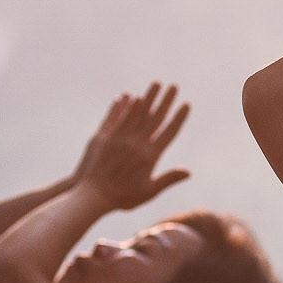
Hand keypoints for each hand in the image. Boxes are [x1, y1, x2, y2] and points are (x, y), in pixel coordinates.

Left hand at [72, 83, 191, 210]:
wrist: (93, 197)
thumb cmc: (123, 198)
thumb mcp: (149, 191)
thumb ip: (169, 179)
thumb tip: (189, 172)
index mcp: (149, 157)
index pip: (169, 132)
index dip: (178, 117)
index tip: (186, 105)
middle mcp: (136, 145)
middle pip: (154, 118)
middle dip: (166, 101)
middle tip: (174, 86)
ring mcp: (120, 139)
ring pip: (137, 113)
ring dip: (148, 97)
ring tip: (156, 84)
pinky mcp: (106, 138)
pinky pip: (118, 118)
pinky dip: (126, 107)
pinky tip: (132, 97)